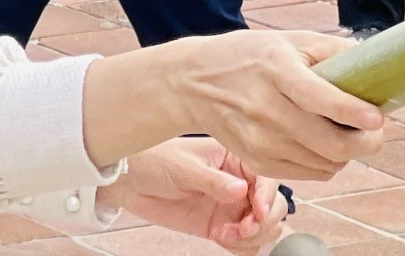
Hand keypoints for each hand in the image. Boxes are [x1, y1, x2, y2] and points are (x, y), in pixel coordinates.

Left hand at [106, 139, 286, 250]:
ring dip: (252, 237)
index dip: (268, 195)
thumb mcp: (183, 167)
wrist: (130, 181)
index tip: (258, 211)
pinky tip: (222, 239)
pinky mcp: (221, 226)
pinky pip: (246, 244)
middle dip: (263, 221)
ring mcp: (232, 206)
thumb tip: (241, 190)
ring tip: (226, 235)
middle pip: (274, 205)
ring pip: (264, 228)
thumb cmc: (154, 161)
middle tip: (242, 228)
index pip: (267, 176)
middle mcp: (239, 182)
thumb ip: (213, 181)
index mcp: (235, 157)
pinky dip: (242, 247)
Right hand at [147, 29, 384, 180]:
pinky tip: (324, 144)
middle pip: (329, 143)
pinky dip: (326, 163)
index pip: (320, 98)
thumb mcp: (286, 40)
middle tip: (376, 130)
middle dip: (365, 142)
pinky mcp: (256, 162)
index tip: (378, 116)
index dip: (353, 111)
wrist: (193, 82)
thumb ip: (330, 50)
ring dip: (347, 153)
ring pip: (325, 163)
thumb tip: (374, 64)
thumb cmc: (247, 56)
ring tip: (348, 133)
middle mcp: (265, 108)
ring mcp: (259, 140)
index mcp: (275, 69)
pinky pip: (309, 174)